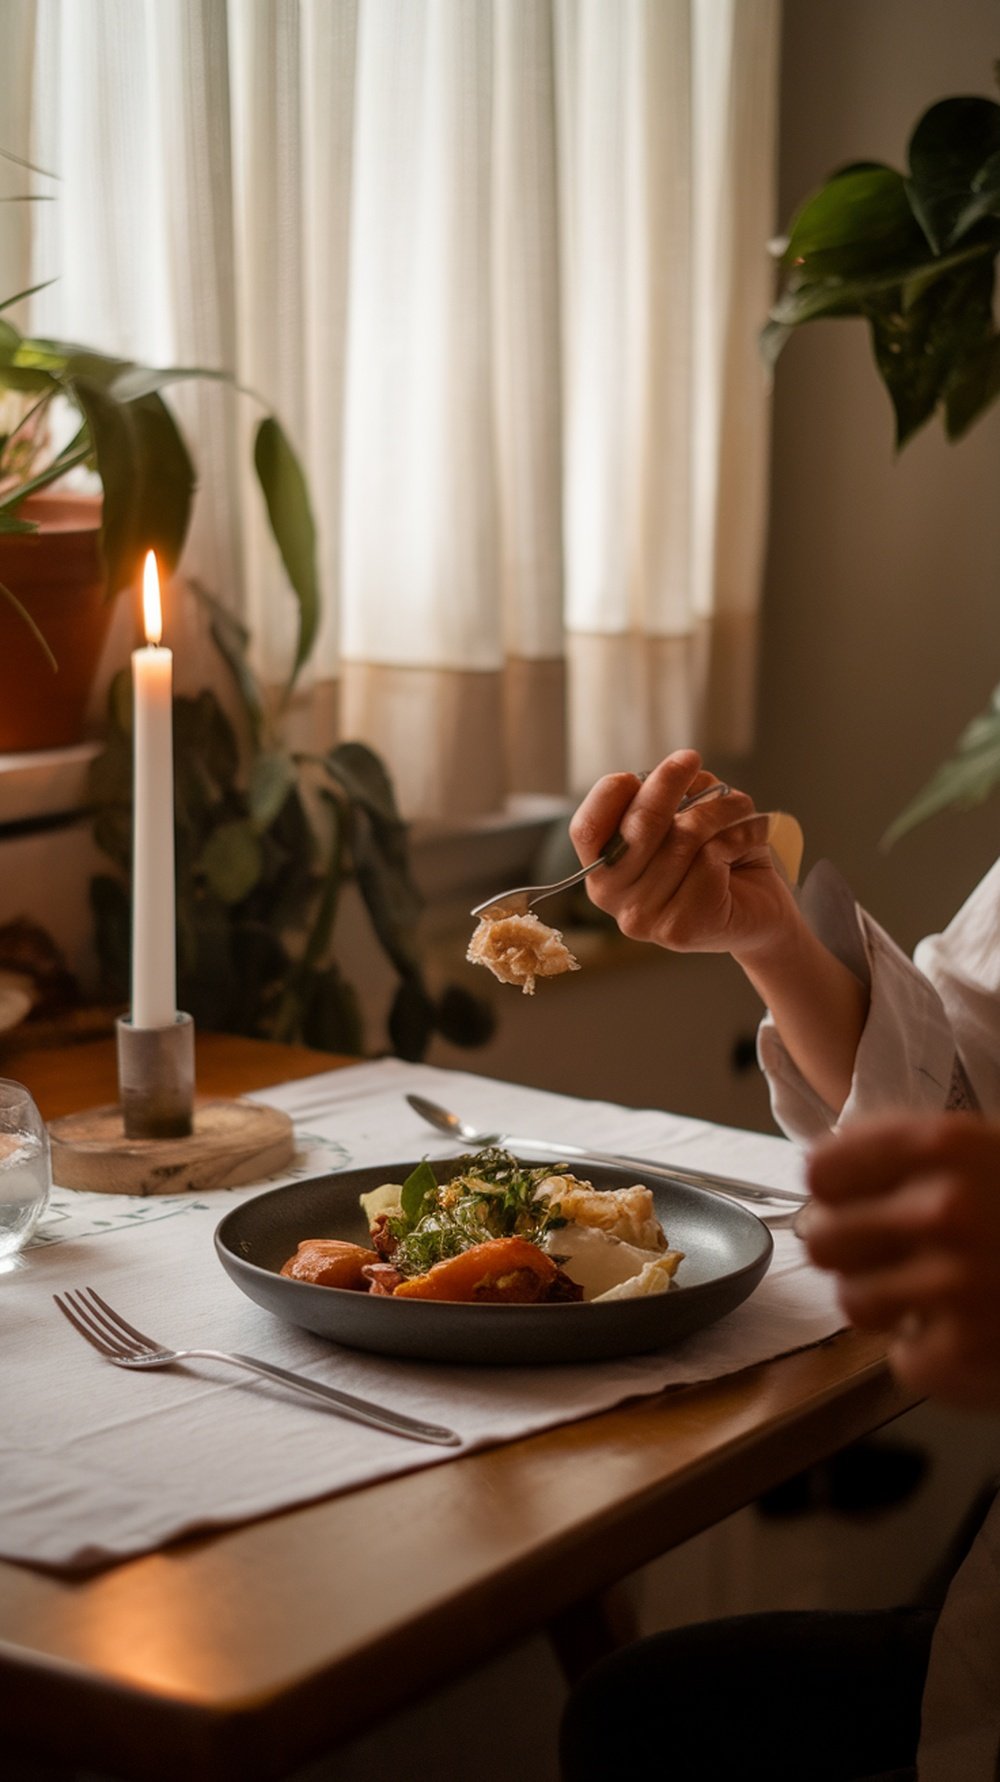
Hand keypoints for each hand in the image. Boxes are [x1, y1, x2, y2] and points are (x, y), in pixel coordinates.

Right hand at [568, 750, 795, 959]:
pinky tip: (753, 834)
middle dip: (667, 783)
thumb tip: (678, 777)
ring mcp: (645, 918)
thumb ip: (671, 800)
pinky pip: (711, 858)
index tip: (640, 773)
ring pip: (683, 837)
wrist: (761, 916)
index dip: (611, 793)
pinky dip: (741, 834)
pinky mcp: (682, 927)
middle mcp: (613, 899)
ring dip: (721, 808)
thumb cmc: (718, 863)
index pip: (587, 828)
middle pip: (638, 825)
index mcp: (603, 870)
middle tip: (690, 759)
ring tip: (740, 805)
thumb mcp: (684, 821)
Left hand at [804, 1113, 999, 1411]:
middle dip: (852, 1250)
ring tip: (936, 1293)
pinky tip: (970, 1330)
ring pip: (855, 1302)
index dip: (835, 1191)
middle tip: (887, 1254)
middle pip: (825, 1238)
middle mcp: (944, 1208)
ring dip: (888, 1304)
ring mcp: (955, 1282)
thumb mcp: (987, 1152)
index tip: (849, 1200)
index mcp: (945, 1144)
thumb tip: (820, 1178)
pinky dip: (933, 1354)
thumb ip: (909, 1156)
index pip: (823, 1170)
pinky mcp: (966, 1350)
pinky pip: (904, 1358)